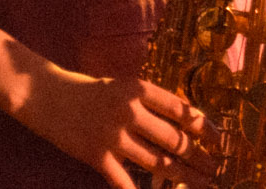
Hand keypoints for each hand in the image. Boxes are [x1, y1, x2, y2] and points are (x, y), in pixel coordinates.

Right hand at [22, 70, 215, 188]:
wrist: (45, 94)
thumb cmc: (87, 89)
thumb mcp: (120, 86)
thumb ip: (147, 102)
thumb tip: (183, 121)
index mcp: (137, 89)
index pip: (180, 109)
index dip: (204, 126)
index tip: (220, 139)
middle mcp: (128, 110)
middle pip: (174, 139)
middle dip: (200, 157)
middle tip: (216, 169)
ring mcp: (112, 135)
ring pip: (157, 161)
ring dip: (183, 175)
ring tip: (203, 183)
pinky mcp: (96, 155)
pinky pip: (124, 181)